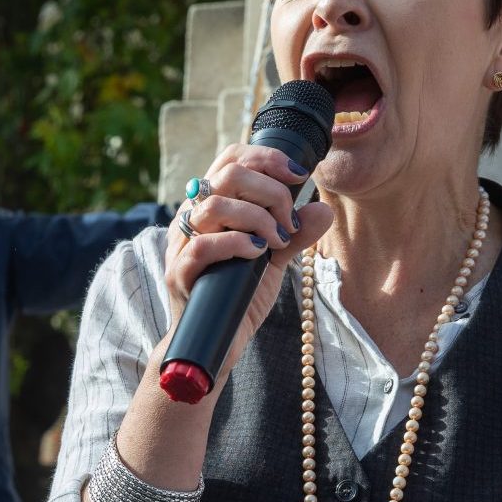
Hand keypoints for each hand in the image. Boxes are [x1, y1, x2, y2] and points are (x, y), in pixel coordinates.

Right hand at [165, 142, 333, 383]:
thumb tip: (322, 209)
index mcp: (211, 206)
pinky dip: (238, 243)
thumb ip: (295, 233)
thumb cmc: (239, 295)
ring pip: (215, 206)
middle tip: (288, 220)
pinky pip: (204, 245)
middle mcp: (192, 218)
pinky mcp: (179, 273)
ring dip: (258, 218)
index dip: (266, 157)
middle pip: (227, 174)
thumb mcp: (274, 259)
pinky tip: (259, 254)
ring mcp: (181, 245)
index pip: (230, 158)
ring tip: (276, 240)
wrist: (216, 344)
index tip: (299, 175)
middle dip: (271, 191)